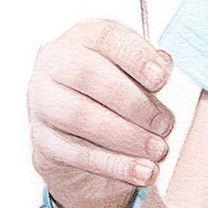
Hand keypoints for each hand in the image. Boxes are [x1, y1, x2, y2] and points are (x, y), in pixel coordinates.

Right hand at [28, 19, 173, 207]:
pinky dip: (114, 164)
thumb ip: (153, 68)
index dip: (136, 56)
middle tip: (165, 124)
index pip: (105, 36)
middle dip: (133, 102)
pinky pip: (76, 153)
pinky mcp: (42, 139)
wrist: (88, 137)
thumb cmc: (119, 95)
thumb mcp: (138, 74)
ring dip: (125, 136)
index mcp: (84, 37)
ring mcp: (42, 101)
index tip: (162, 79)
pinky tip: (142, 171)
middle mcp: (55, 63)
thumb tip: (163, 68)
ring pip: (80, 116)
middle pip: (88, 75)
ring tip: (158, 150)